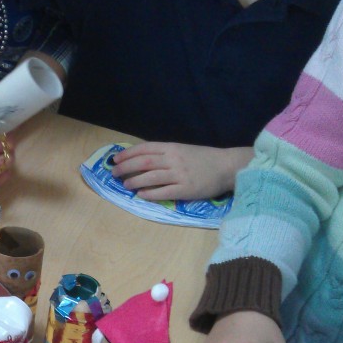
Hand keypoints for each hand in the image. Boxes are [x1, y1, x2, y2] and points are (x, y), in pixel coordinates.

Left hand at [112, 143, 252, 200]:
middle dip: (125, 167)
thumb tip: (141, 159)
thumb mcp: (183, 150)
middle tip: (114, 173)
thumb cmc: (204, 158)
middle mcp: (174, 160)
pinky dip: (149, 193)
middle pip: (143, 162)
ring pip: (150, 177)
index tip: (115, 159)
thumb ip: (165, 154)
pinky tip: (141, 194)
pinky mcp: (186, 189)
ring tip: (126, 185)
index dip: (127, 154)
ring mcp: (179, 175)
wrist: (228, 167)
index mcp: (172, 148)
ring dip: (134, 181)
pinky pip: (163, 192)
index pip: (145, 148)